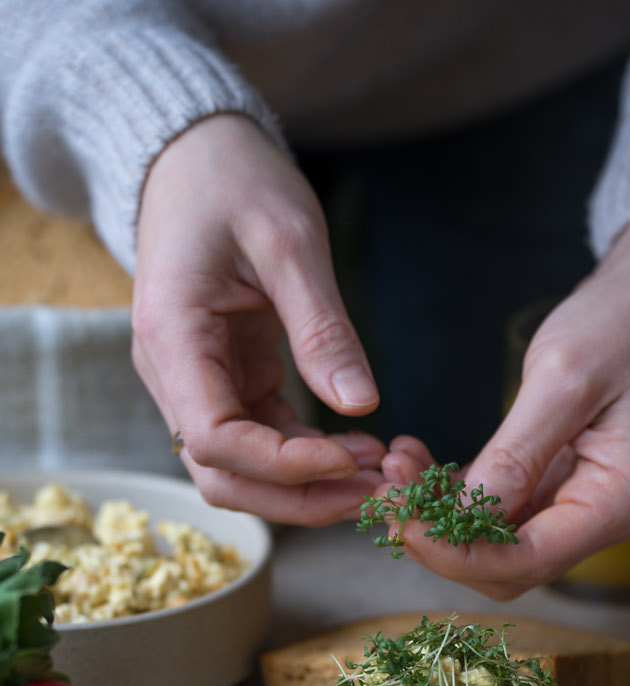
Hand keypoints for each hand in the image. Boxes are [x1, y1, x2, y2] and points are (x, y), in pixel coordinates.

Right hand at [134, 114, 383, 522]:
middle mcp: (171, 374)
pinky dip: (307, 458)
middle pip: (222, 476)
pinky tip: (357, 448)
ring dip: (306, 487)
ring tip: (374, 474)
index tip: (351, 457)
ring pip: (240, 472)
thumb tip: (361, 407)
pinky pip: (261, 443)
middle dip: (298, 498)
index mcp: (171, 337)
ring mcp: (195, 384)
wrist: (196, 158)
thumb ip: (321, 326)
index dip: (284, 465)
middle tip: (374, 492)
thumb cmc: (235, 181)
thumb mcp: (289, 240)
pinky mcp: (226, 384)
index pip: (215, 440)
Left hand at [382, 200, 629, 598]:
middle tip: (389, 498)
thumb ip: (516, 454)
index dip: (460, 556)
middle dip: (444, 543)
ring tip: (395, 470)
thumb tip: (464, 515)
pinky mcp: (562, 484)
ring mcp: (585, 503)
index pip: (530, 560)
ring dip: (442, 519)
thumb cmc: (624, 321)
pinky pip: (503, 510)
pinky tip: (419, 463)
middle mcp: (608, 516)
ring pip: (500, 543)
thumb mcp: (562, 380)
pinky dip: (459, 495)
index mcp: (622, 500)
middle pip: (512, 567)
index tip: (403, 526)